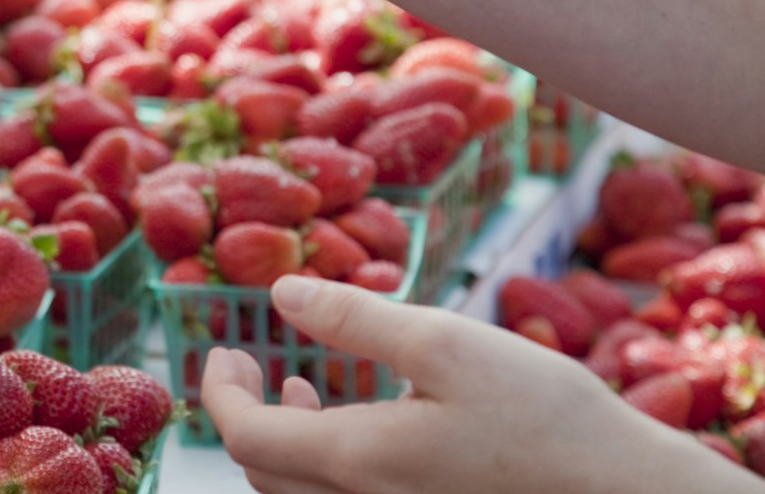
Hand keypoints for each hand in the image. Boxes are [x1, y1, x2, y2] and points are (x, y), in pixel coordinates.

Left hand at [202, 275, 757, 493]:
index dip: (218, 392)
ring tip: (298, 383)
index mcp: (358, 463)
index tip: (221, 348)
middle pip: (264, 473)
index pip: (244, 437)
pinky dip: (326, 464)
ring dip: (284, 442)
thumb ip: (355, 319)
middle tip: (249, 359)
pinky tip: (358, 420)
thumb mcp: (447, 343)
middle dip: (245, 414)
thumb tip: (280, 292)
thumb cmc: (547, 418)